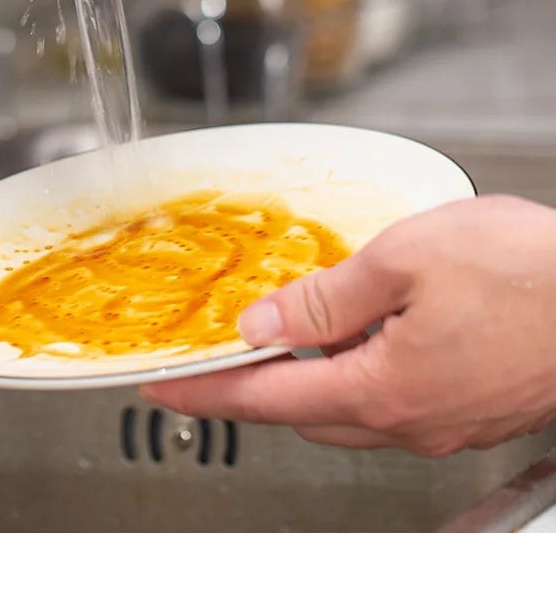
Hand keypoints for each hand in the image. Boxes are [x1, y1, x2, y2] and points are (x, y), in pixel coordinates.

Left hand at [141, 195, 555, 455]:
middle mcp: (411, 421)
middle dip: (258, 385)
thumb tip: (261, 325)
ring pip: (351, 412)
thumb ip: (323, 299)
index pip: (266, 398)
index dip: (207, 388)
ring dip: (311, 380)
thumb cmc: (525, 271)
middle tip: (225, 352)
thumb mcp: (403, 261)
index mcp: (381, 387)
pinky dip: (360, 376)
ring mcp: (446, 423)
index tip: (165, 384)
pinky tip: (367, 337)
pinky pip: (395, 405)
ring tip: (292, 335)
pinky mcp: (473, 410)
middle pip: (304, 413)